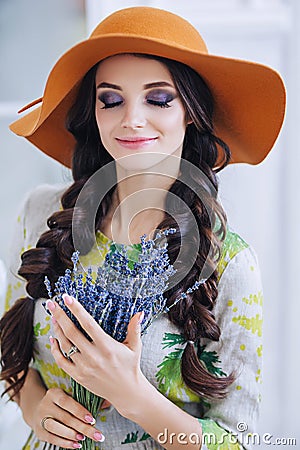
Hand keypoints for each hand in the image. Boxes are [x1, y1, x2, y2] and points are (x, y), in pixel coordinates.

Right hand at [32, 387, 104, 447]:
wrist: (38, 408)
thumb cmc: (61, 402)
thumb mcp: (69, 396)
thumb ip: (85, 400)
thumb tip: (107, 403)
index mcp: (54, 393)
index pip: (67, 402)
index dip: (80, 411)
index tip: (92, 419)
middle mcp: (46, 405)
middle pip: (65, 418)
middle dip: (82, 427)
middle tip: (96, 434)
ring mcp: (41, 419)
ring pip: (56, 429)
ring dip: (72, 435)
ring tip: (84, 438)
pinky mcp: (39, 432)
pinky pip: (52, 439)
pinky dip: (65, 443)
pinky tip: (76, 444)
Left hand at [48, 294, 147, 417]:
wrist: (127, 393)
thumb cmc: (131, 366)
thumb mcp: (135, 346)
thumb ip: (135, 328)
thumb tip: (140, 313)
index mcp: (107, 346)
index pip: (88, 323)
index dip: (76, 310)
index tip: (67, 298)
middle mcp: (94, 356)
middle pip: (71, 332)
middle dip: (59, 315)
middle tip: (51, 303)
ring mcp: (84, 367)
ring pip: (65, 345)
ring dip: (57, 329)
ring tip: (53, 317)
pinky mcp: (78, 376)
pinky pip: (62, 361)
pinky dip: (55, 349)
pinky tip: (53, 338)